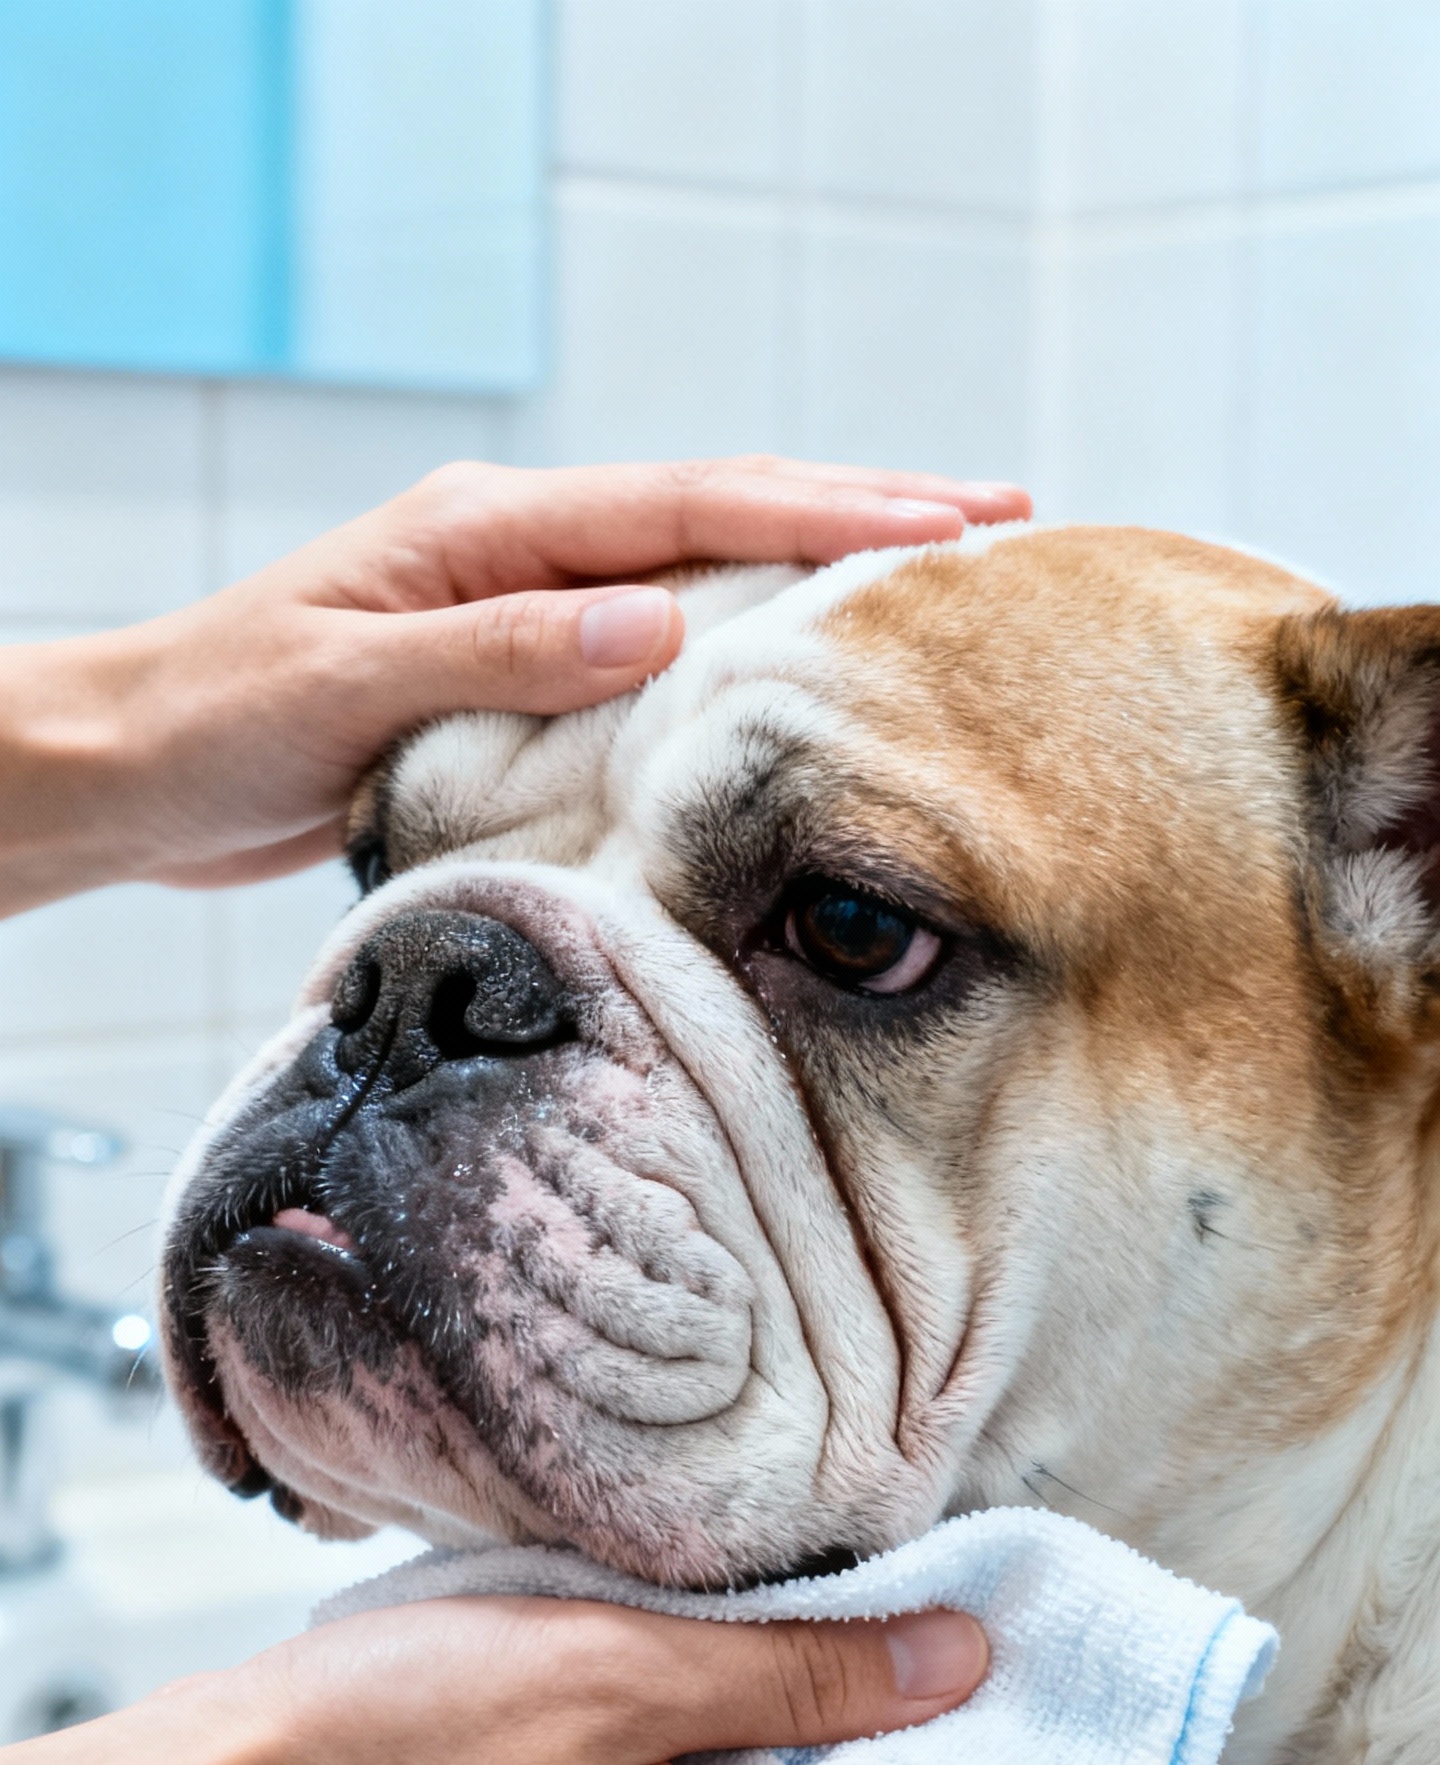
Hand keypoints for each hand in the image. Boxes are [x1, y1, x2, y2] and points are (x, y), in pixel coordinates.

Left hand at [0, 456, 1027, 913]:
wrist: (138, 772)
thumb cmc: (221, 721)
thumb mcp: (352, 686)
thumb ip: (500, 655)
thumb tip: (657, 626)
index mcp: (487, 531)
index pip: (690, 507)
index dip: (826, 514)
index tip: (948, 523)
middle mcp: (517, 552)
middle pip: (720, 513)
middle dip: (859, 513)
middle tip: (997, 521)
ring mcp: (520, 606)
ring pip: (699, 575)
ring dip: (814, 575)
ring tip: (936, 585)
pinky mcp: (515, 674)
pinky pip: (655, 651)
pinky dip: (740, 650)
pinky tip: (800, 675)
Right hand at [0, 1598, 984, 1764]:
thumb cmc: (380, 1751)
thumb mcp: (616, 1674)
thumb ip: (799, 1675)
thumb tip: (959, 1664)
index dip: (982, 1739)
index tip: (993, 1634)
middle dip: (871, 1716)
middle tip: (864, 1586)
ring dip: (768, 1719)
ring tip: (735, 1609)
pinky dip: (688, 1743)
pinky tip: (642, 1663)